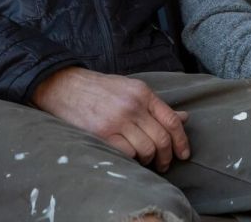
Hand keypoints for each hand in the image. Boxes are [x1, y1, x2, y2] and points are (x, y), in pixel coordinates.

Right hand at [31, 67, 190, 171]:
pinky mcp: (102, 134)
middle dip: (166, 156)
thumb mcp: (131, 89)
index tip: (183, 154)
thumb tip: (185, 117)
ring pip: (147, 149)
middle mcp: (133, 105)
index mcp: (143, 92)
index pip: (172, 120)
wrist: (65, 86)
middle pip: (162, 139)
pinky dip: (131, 159)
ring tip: (144, 160)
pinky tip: (129, 157)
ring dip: (148, 160)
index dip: (181, 141)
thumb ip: (156, 105)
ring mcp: (117, 120)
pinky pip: (127, 154)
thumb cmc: (100, 89)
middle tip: (164, 164)